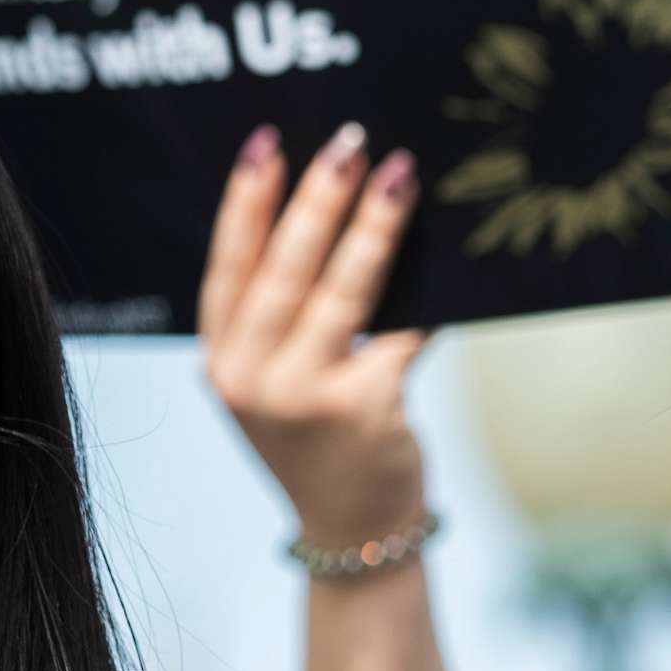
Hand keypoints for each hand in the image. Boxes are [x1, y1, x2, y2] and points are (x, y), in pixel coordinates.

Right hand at [200, 121, 429, 545]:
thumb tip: (338, 210)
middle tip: (349, 143)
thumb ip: (280, 318)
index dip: (245, 203)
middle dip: (318, 198)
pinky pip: (400, 331)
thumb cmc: (317, 439)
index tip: (267, 145)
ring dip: (374, 227)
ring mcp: (304, 397)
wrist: (352, 527)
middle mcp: (251, 381)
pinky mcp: (363, 408)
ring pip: (343, 292)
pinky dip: (424, 297)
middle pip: (285, 269)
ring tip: (400, 176)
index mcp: (222, 363)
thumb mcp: (273, 383)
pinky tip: (448, 260)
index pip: (227, 267)